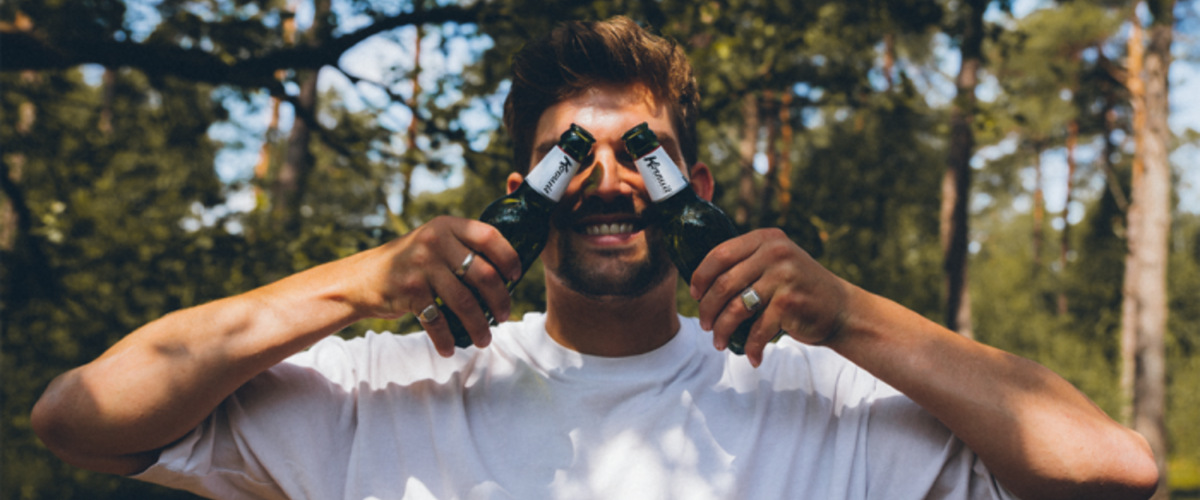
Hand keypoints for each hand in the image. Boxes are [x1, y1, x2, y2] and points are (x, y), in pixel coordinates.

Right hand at [347, 216, 521, 355]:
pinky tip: (450, 349)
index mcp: (447, 226)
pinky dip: (446, 339)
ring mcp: (422, 265)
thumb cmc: (408, 264)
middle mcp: (435, 241)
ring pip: (464, 302)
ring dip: (478, 326)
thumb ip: (461, 248)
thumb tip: (505, 275)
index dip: (508, 257)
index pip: (489, 236)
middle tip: (504, 317)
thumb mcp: (433, 243)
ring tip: (484, 340)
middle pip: (483, 274)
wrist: (361, 279)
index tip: (515, 277)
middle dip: (499, 301)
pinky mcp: (409, 289)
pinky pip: (437, 320)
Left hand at [688, 228, 850, 365]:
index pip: (719, 254)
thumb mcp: (777, 262)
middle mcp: (775, 253)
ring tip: (719, 342)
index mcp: (766, 239)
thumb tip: (700, 283)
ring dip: (722, 330)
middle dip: (707, 309)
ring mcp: (783, 277)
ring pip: (735, 308)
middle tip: (705, 325)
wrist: (842, 309)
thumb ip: (747, 263)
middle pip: (723, 284)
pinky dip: (752, 347)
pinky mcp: (790, 303)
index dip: (700, 277)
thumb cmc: (800, 289)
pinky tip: (752, 356)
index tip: (694, 295)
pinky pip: (757, 329)